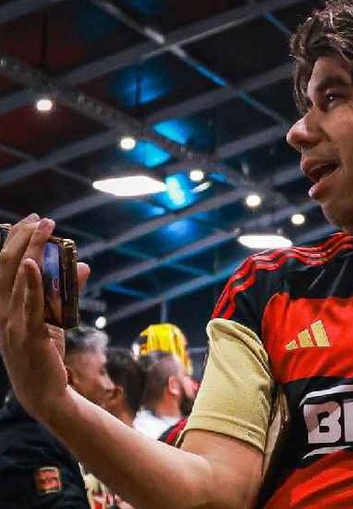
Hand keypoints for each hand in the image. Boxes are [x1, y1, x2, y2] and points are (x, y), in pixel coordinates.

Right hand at [0, 215, 89, 421]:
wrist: (45, 395)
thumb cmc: (46, 356)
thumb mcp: (55, 319)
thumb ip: (66, 292)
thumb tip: (84, 266)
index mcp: (3, 308)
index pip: (4, 267)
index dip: (14, 241)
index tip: (29, 220)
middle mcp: (3, 313)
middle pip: (8, 267)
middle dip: (22, 238)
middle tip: (41, 218)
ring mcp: (13, 324)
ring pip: (20, 279)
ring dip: (32, 250)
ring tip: (46, 228)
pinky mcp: (31, 336)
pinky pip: (30, 305)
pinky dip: (32, 282)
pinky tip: (36, 263)